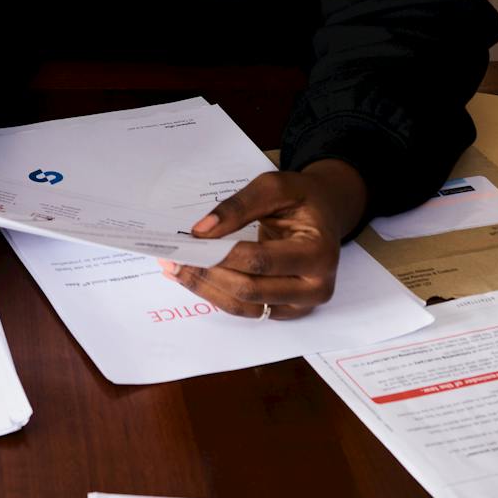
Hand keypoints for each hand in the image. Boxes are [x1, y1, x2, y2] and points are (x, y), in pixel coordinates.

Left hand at [160, 160, 368, 319]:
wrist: (325, 213)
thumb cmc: (302, 198)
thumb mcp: (274, 187)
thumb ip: (238, 206)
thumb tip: (201, 231)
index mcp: (318, 253)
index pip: (261, 261)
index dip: (222, 254)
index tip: (189, 243)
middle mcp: (315, 287)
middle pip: (250, 290)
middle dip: (207, 274)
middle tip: (172, 258)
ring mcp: (302, 305)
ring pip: (245, 307)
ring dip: (206, 289)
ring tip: (174, 269)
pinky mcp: (287, 310)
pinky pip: (247, 309)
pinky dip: (217, 294)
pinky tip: (192, 278)